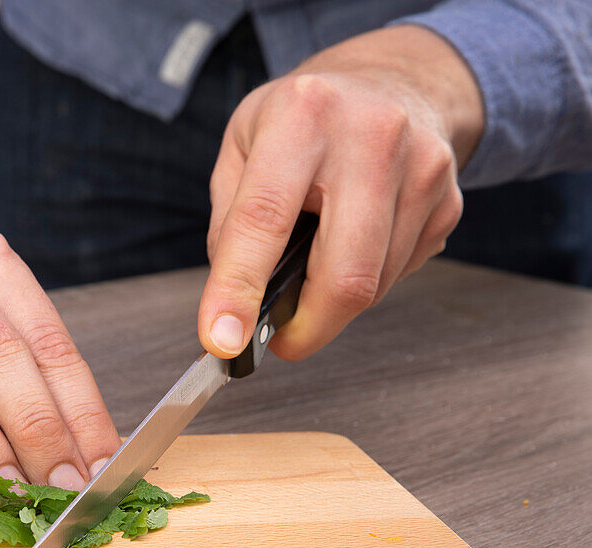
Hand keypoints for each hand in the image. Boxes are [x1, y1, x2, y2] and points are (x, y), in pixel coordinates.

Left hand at [201, 25, 484, 360]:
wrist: (394, 81)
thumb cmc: (303, 120)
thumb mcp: (242, 147)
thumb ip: (229, 223)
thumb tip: (232, 305)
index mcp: (303, 116)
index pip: (264, 220)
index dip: (238, 289)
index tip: (222, 341)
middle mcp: (372, 137)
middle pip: (344, 274)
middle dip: (306, 328)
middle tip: (279, 341)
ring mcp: (423, 170)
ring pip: (374, 285)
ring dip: (332, 302)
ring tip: (313, 265)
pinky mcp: (450, 202)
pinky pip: (398, 274)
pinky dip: (366, 280)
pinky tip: (352, 243)